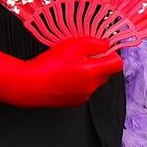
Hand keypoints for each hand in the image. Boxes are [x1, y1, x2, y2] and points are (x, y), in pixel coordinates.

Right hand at [0, 19, 121, 108]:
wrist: (29, 85)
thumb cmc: (49, 64)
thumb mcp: (72, 45)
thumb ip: (94, 43)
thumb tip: (106, 45)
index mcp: (94, 72)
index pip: (118, 64)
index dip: (112, 54)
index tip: (102, 49)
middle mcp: (92, 87)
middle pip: (106, 73)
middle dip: (98, 62)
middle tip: (81, 54)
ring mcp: (83, 96)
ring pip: (94, 81)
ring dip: (88, 72)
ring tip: (69, 64)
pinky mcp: (74, 102)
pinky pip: (84, 89)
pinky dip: (79, 82)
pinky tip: (64, 76)